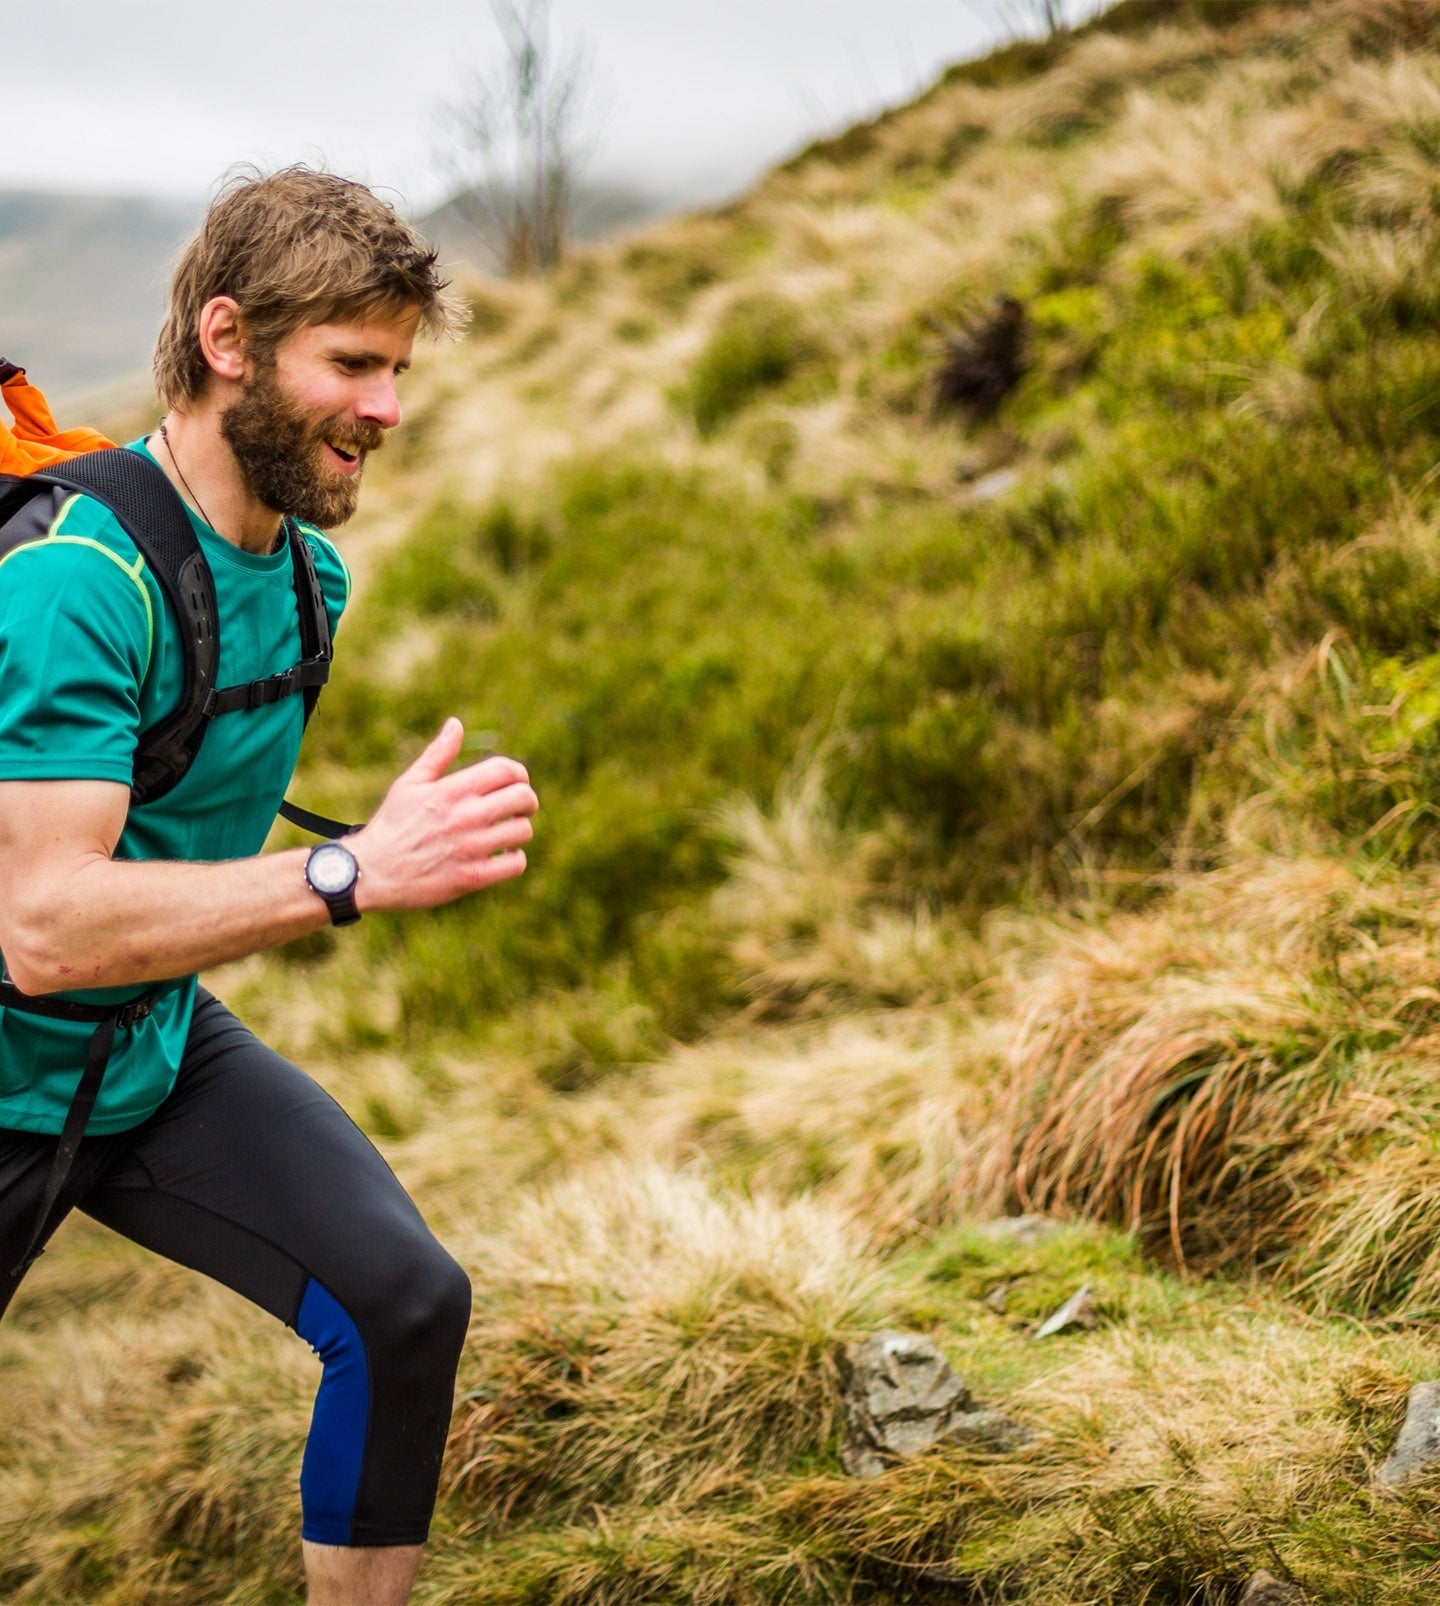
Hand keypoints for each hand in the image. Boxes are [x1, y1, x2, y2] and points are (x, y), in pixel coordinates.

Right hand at [348, 719, 536, 912]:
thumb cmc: (391, 825)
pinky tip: (501, 856)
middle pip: (522, 798)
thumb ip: (437, 754)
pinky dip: (514, 859)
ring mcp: (470, 847)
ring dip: (518, 831)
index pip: (506, 770)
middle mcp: (464, 816)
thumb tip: (456, 724)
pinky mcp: (472, 877)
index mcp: (451, 790)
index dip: (519, 774)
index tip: (515, 783)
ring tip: (505, 833)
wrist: (371, 873)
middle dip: (527, 801)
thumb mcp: (409, 784)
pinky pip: (515, 864)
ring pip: (522, 831)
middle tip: (518, 808)